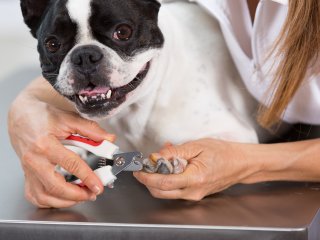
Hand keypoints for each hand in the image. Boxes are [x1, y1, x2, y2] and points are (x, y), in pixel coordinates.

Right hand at [8, 92, 114, 207]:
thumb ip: (90, 129)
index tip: (98, 185)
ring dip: (65, 201)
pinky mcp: (26, 175)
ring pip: (44, 197)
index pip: (71, 165)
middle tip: (92, 194)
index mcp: (45, 144)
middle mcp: (34, 160)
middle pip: (55, 187)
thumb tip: (108, 139)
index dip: (88, 177)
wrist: (21, 117)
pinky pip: (35, 196)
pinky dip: (50, 202)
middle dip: (77, 195)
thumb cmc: (42, 116)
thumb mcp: (68, 118)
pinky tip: (63, 198)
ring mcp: (28, 170)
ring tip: (81, 196)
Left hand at [134, 138, 258, 200]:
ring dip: (157, 180)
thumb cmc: (222, 152)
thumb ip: (174, 152)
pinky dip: (168, 180)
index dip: (147, 177)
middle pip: (161, 192)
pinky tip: (170, 166)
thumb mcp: (196, 146)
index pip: (164, 183)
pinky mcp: (195, 195)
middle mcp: (193, 191)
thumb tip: (155, 156)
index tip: (138, 170)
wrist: (240, 163)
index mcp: (195, 178)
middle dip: (147, 181)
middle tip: (143, 168)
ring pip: (167, 193)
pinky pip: (176, 190)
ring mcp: (194, 195)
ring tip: (158, 163)